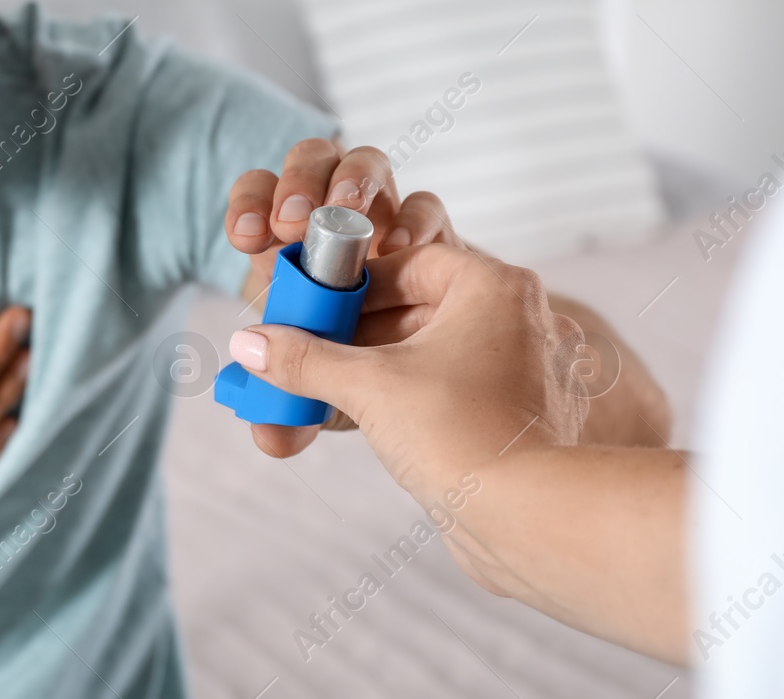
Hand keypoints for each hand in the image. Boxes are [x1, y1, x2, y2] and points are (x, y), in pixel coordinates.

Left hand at [222, 137, 464, 456]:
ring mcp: (388, 222)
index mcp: (290, 247)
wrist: (455, 382)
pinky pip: (426, 206)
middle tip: (292, 222)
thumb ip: (293, 414)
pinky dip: (414, 219)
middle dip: (298, 183)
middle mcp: (335, 224)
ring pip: (364, 166)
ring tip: (347, 211)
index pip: (257, 198)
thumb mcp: (327, 401)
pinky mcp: (439, 239)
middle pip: (309, 163)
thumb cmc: (372, 380)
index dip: (248, 207)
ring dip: (353, 182)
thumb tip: (269, 438)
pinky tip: (403, 246)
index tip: (247, 239)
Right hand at [227, 243, 586, 507]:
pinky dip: (412, 401)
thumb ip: (304, 359)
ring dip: (379, 370)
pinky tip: (369, 422)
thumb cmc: (463, 434)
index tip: (315, 305)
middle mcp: (523, 321)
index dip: (355, 284)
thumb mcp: (367, 385)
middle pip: (420, 309)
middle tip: (308, 348)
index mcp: (496, 288)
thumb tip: (251, 344)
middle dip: (358, 333)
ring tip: (327, 389)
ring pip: (436, 355)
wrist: (532, 521)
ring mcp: (529, 372)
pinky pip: (456, 392)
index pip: (411, 262)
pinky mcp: (524, 420)